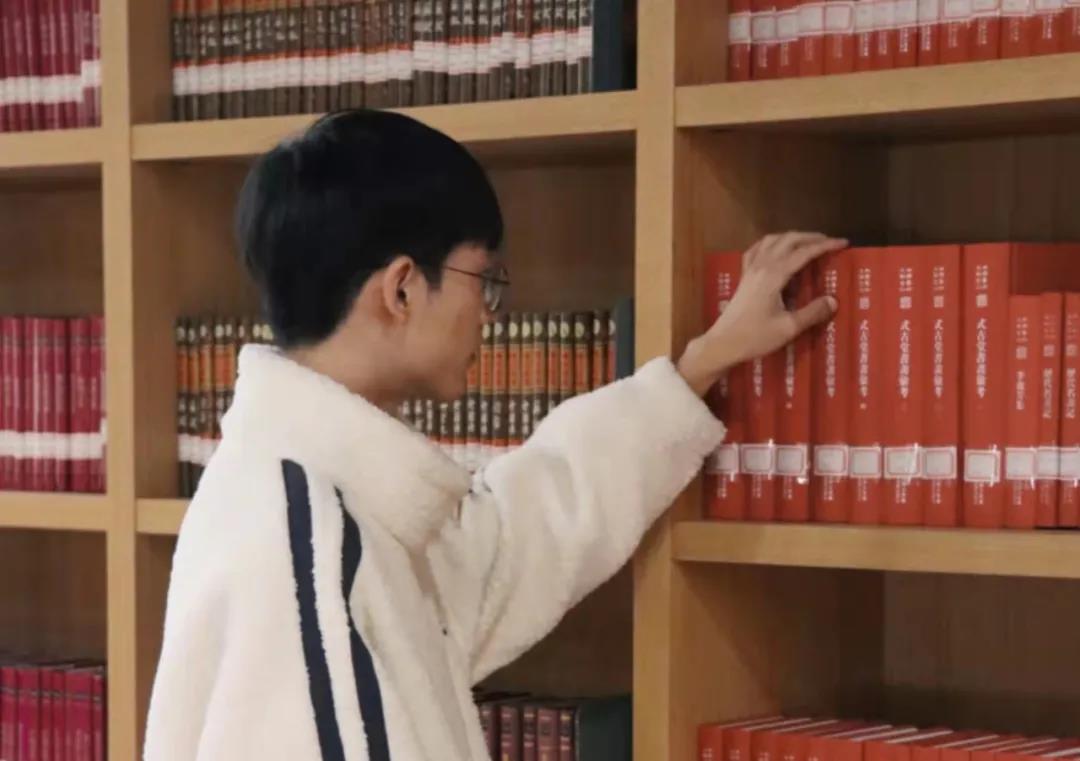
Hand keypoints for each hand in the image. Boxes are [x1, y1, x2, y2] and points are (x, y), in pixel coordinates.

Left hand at [677, 232, 847, 396]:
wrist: (722, 343)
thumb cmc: (755, 337)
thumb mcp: (788, 328)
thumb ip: (812, 312)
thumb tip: (833, 300)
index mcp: (774, 275)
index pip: (803, 252)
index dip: (825, 245)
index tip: (843, 243)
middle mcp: (761, 266)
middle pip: (788, 240)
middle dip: (810, 237)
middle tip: (829, 242)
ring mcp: (749, 269)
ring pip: (771, 240)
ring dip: (791, 237)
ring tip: (807, 243)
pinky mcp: (743, 276)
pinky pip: (756, 250)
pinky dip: (771, 244)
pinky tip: (776, 250)